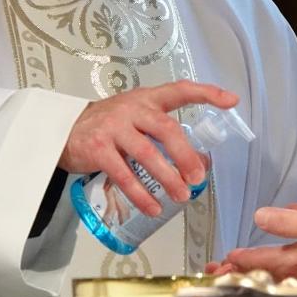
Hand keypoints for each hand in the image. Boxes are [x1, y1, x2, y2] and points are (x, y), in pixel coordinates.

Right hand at [59, 80, 237, 215]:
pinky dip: (140, 194)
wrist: (65, 130)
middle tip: (199, 177)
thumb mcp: (136, 117)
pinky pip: (124, 175)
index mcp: (147, 99)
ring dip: (167, 178)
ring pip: (147, 154)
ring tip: (181, 196)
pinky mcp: (98, 149)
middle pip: (166, 128)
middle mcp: (132, 109)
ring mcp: (113, 128)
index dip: (207, 93)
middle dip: (186, 154)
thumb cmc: (110, 125)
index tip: (231, 101)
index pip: (180, 90)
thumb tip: (197, 162)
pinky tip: (153, 207)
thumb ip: (161, 131)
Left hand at [217, 203, 296, 286]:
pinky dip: (274, 283)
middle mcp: (295, 277)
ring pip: (271, 282)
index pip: (253, 261)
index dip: (235, 259)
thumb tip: (260, 216)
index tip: (223, 258)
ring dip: (252, 277)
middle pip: (258, 276)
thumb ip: (287, 220)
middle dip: (237, 273)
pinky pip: (287, 287)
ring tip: (239, 274)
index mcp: (291, 261)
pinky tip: (275, 279)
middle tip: (218, 273)